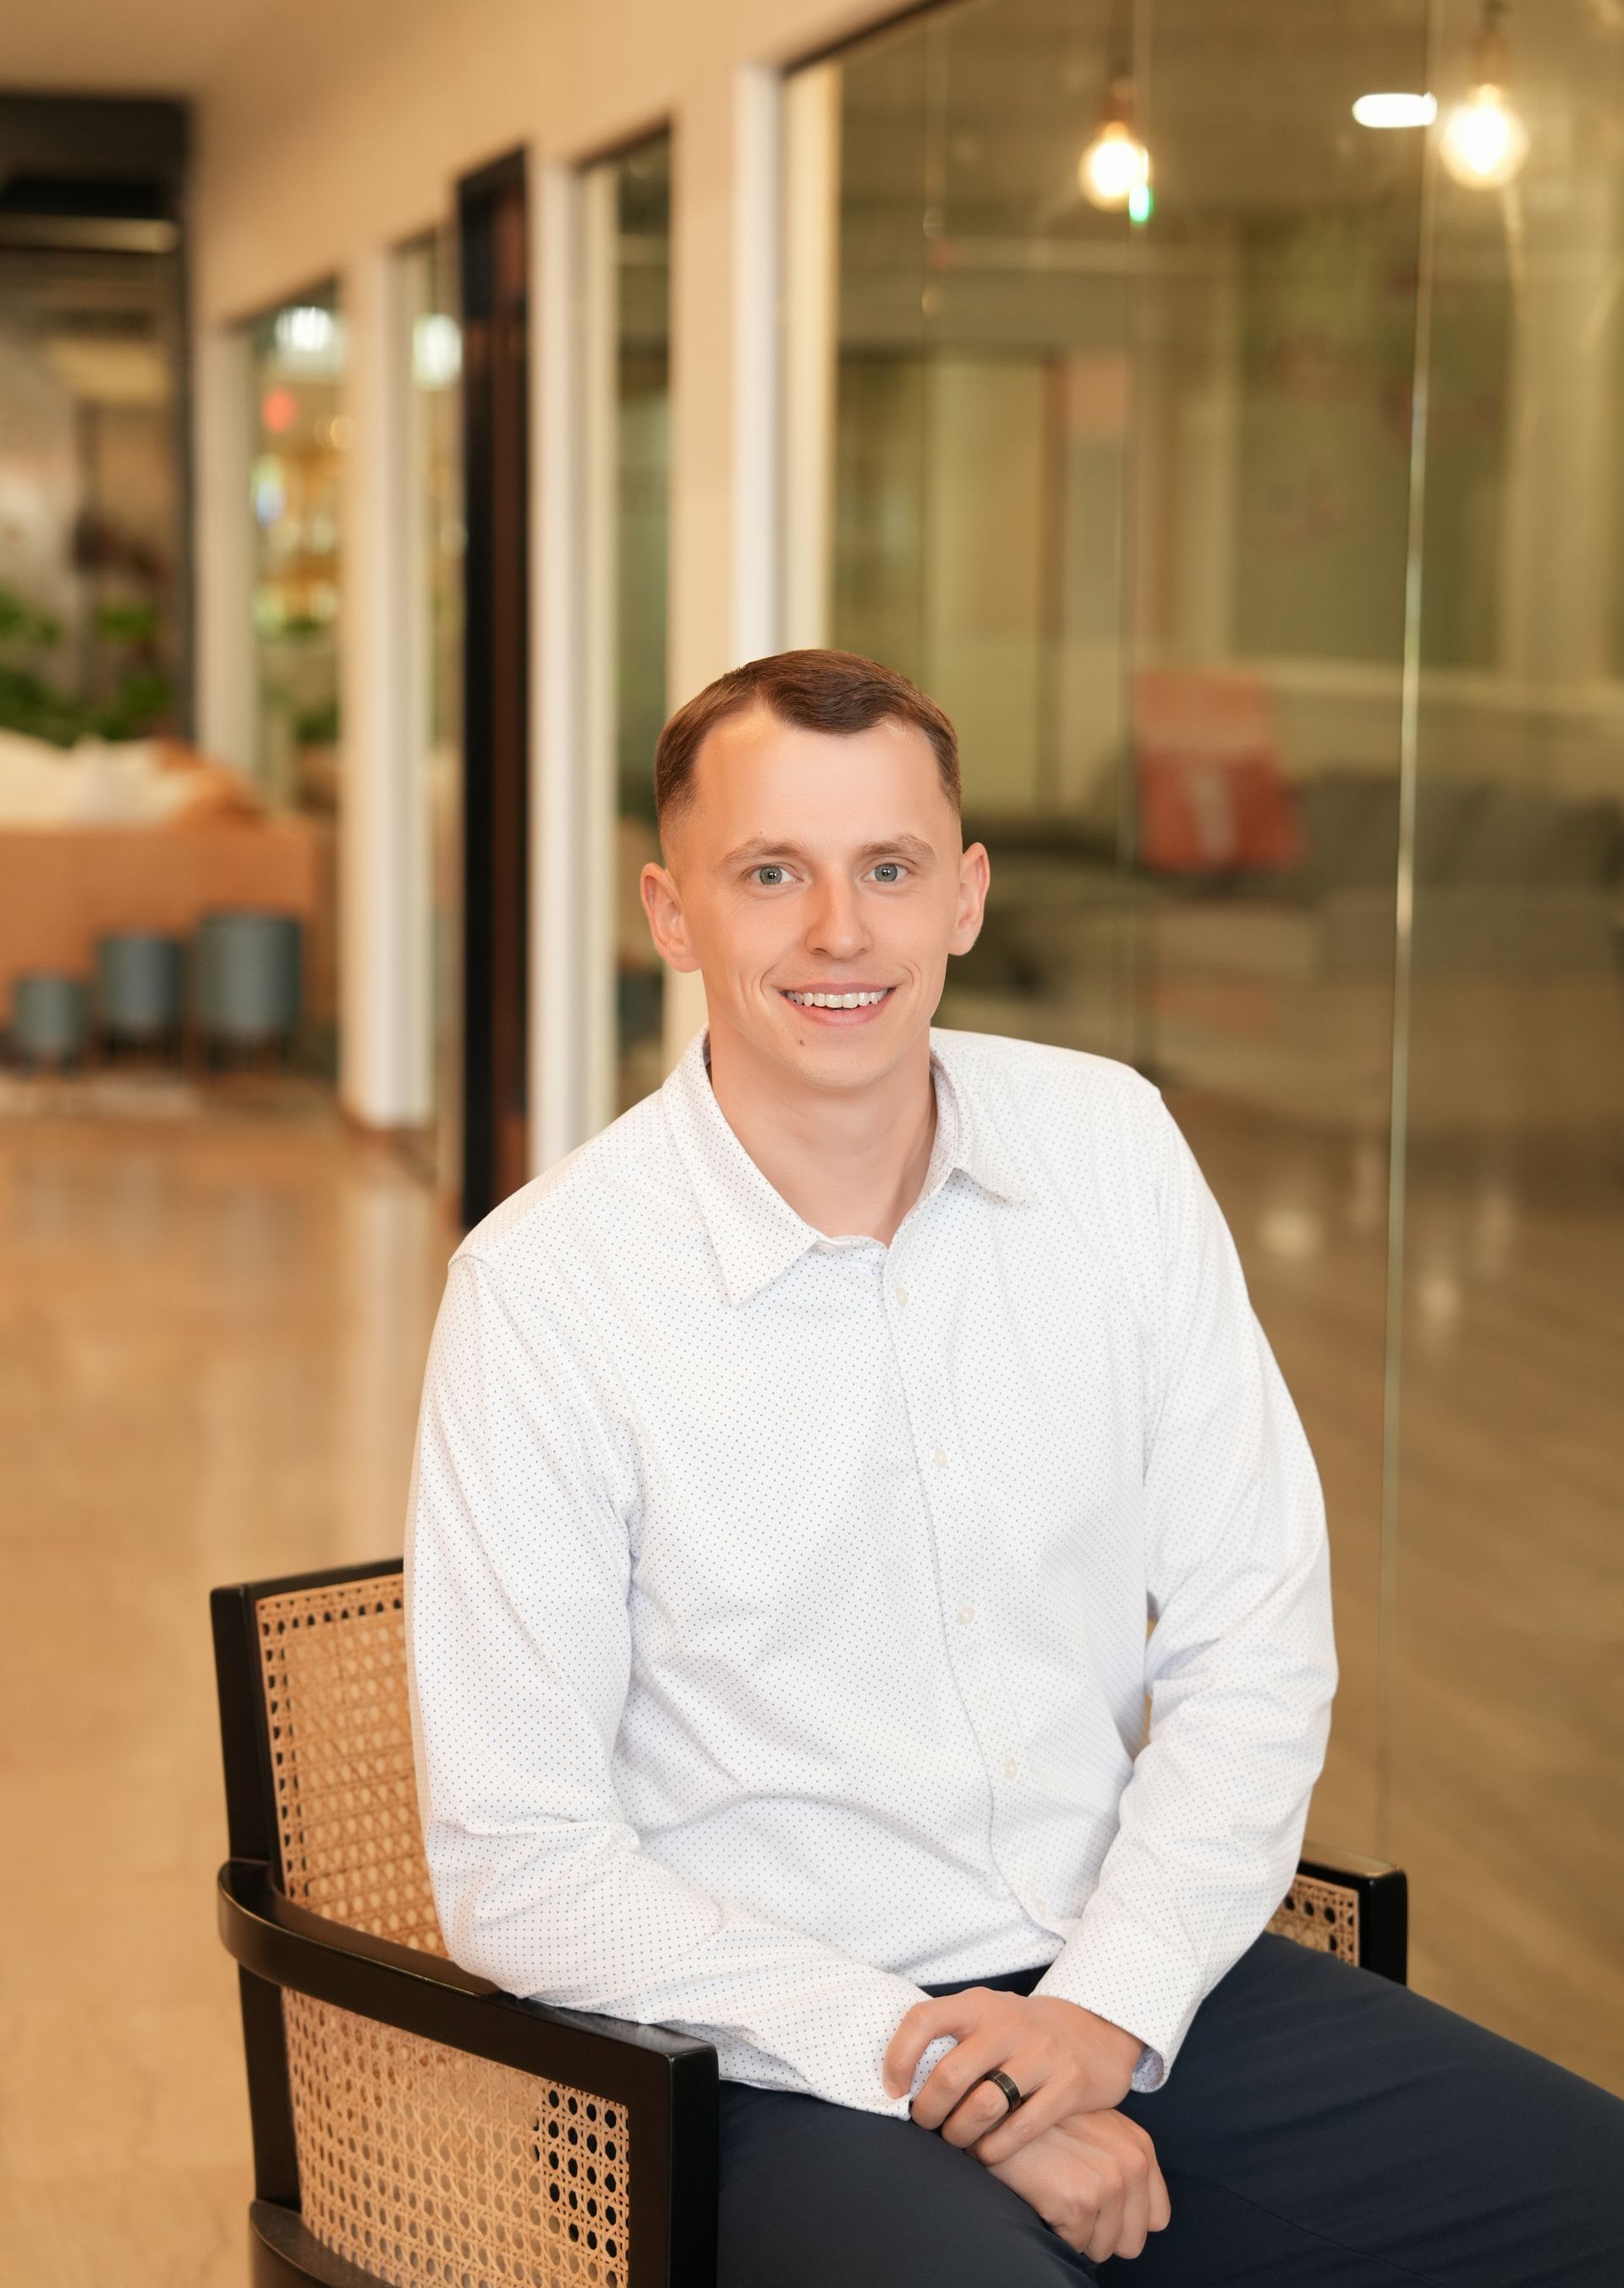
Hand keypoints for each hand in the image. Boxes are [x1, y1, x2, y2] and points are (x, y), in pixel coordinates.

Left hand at [884, 1988, 1143, 2160]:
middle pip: (950, 2075)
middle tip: (925, 2124)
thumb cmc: (1022, 2033)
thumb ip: (950, 2037)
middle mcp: (1008, 2024)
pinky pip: (1019, 2130)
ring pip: (983, 2107)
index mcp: (980, 2004)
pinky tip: (985, 2153)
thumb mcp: (987, 2017)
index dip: (899, 2056)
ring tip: (955, 2141)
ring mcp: (1042, 2054)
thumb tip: (897, 2083)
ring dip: (958, 2134)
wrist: (1095, 2032)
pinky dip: (993, 2150)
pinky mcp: (1069, 2085)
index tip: (893, 2089)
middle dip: (928, 2111)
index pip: (924, 2019)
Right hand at [984, 2108, 1170, 2260]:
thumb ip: (1122, 2161)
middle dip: (1102, 2232)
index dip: (1126, 2221)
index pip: (1157, 2218)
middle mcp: (1132, 2164)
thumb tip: (1132, 2213)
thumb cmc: (1046, 2121)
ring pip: (1101, 2249)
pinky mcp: (1079, 2202)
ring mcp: (1108, 2183)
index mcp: (1141, 2147)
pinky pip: (1074, 2245)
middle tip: (1072, 2201)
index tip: (1099, 2207)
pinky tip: (1042, 2195)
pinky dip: (1055, 2229)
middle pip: (1132, 2241)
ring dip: (1076, 2231)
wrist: (1003, 2107)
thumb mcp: (1098, 2127)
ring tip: (1056, 2192)